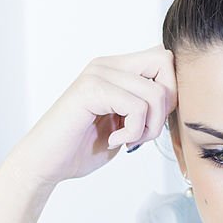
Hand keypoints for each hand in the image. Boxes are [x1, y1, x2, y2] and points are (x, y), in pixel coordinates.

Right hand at [7, 45, 177, 187]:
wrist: (46, 164)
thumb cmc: (82, 148)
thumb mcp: (125, 124)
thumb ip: (145, 106)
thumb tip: (176, 100)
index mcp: (116, 69)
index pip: (164, 59)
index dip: (170, 91)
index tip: (152, 121)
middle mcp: (107, 65)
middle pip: (166, 64)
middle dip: (166, 106)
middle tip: (145, 132)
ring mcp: (98, 74)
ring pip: (155, 92)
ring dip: (149, 127)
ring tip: (128, 139)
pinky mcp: (91, 89)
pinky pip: (136, 107)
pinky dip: (133, 132)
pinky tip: (115, 140)